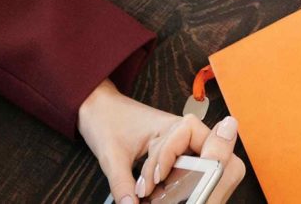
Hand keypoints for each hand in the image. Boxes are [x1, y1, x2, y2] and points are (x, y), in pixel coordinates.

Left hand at [76, 85, 243, 203]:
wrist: (95, 106)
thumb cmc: (106, 119)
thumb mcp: (111, 156)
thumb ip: (122, 184)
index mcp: (169, 125)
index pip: (195, 136)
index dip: (179, 157)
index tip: (156, 176)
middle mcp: (178, 132)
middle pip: (204, 151)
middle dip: (194, 171)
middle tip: (172, 189)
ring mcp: (177, 142)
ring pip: (195, 161)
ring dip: (182, 177)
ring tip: (162, 193)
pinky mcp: (170, 152)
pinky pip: (183, 165)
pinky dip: (175, 179)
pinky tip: (163, 192)